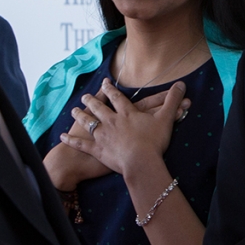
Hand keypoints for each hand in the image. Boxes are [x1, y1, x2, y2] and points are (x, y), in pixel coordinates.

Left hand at [60, 79, 186, 175]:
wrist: (141, 162)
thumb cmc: (154, 141)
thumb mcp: (166, 119)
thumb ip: (173, 101)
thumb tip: (182, 84)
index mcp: (126, 113)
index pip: (116, 98)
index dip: (110, 89)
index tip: (104, 83)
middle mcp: (111, 121)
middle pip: (98, 107)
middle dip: (91, 100)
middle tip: (84, 95)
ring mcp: (102, 136)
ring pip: (88, 122)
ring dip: (80, 115)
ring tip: (73, 110)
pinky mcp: (97, 150)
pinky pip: (81, 144)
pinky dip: (71, 140)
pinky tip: (62, 136)